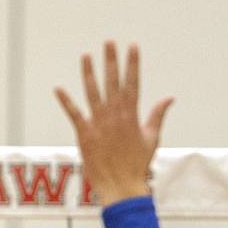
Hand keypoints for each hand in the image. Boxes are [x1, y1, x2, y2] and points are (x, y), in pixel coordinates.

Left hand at [55, 42, 172, 205]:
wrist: (121, 186)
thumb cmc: (138, 164)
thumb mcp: (152, 138)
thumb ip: (157, 115)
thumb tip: (169, 98)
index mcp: (131, 115)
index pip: (132, 83)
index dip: (132, 64)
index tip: (132, 46)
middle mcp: (114, 115)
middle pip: (112, 82)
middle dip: (111, 61)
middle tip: (109, 42)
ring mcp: (98, 124)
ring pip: (92, 93)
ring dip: (89, 73)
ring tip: (86, 55)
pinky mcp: (84, 134)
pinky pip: (74, 114)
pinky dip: (66, 102)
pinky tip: (58, 88)